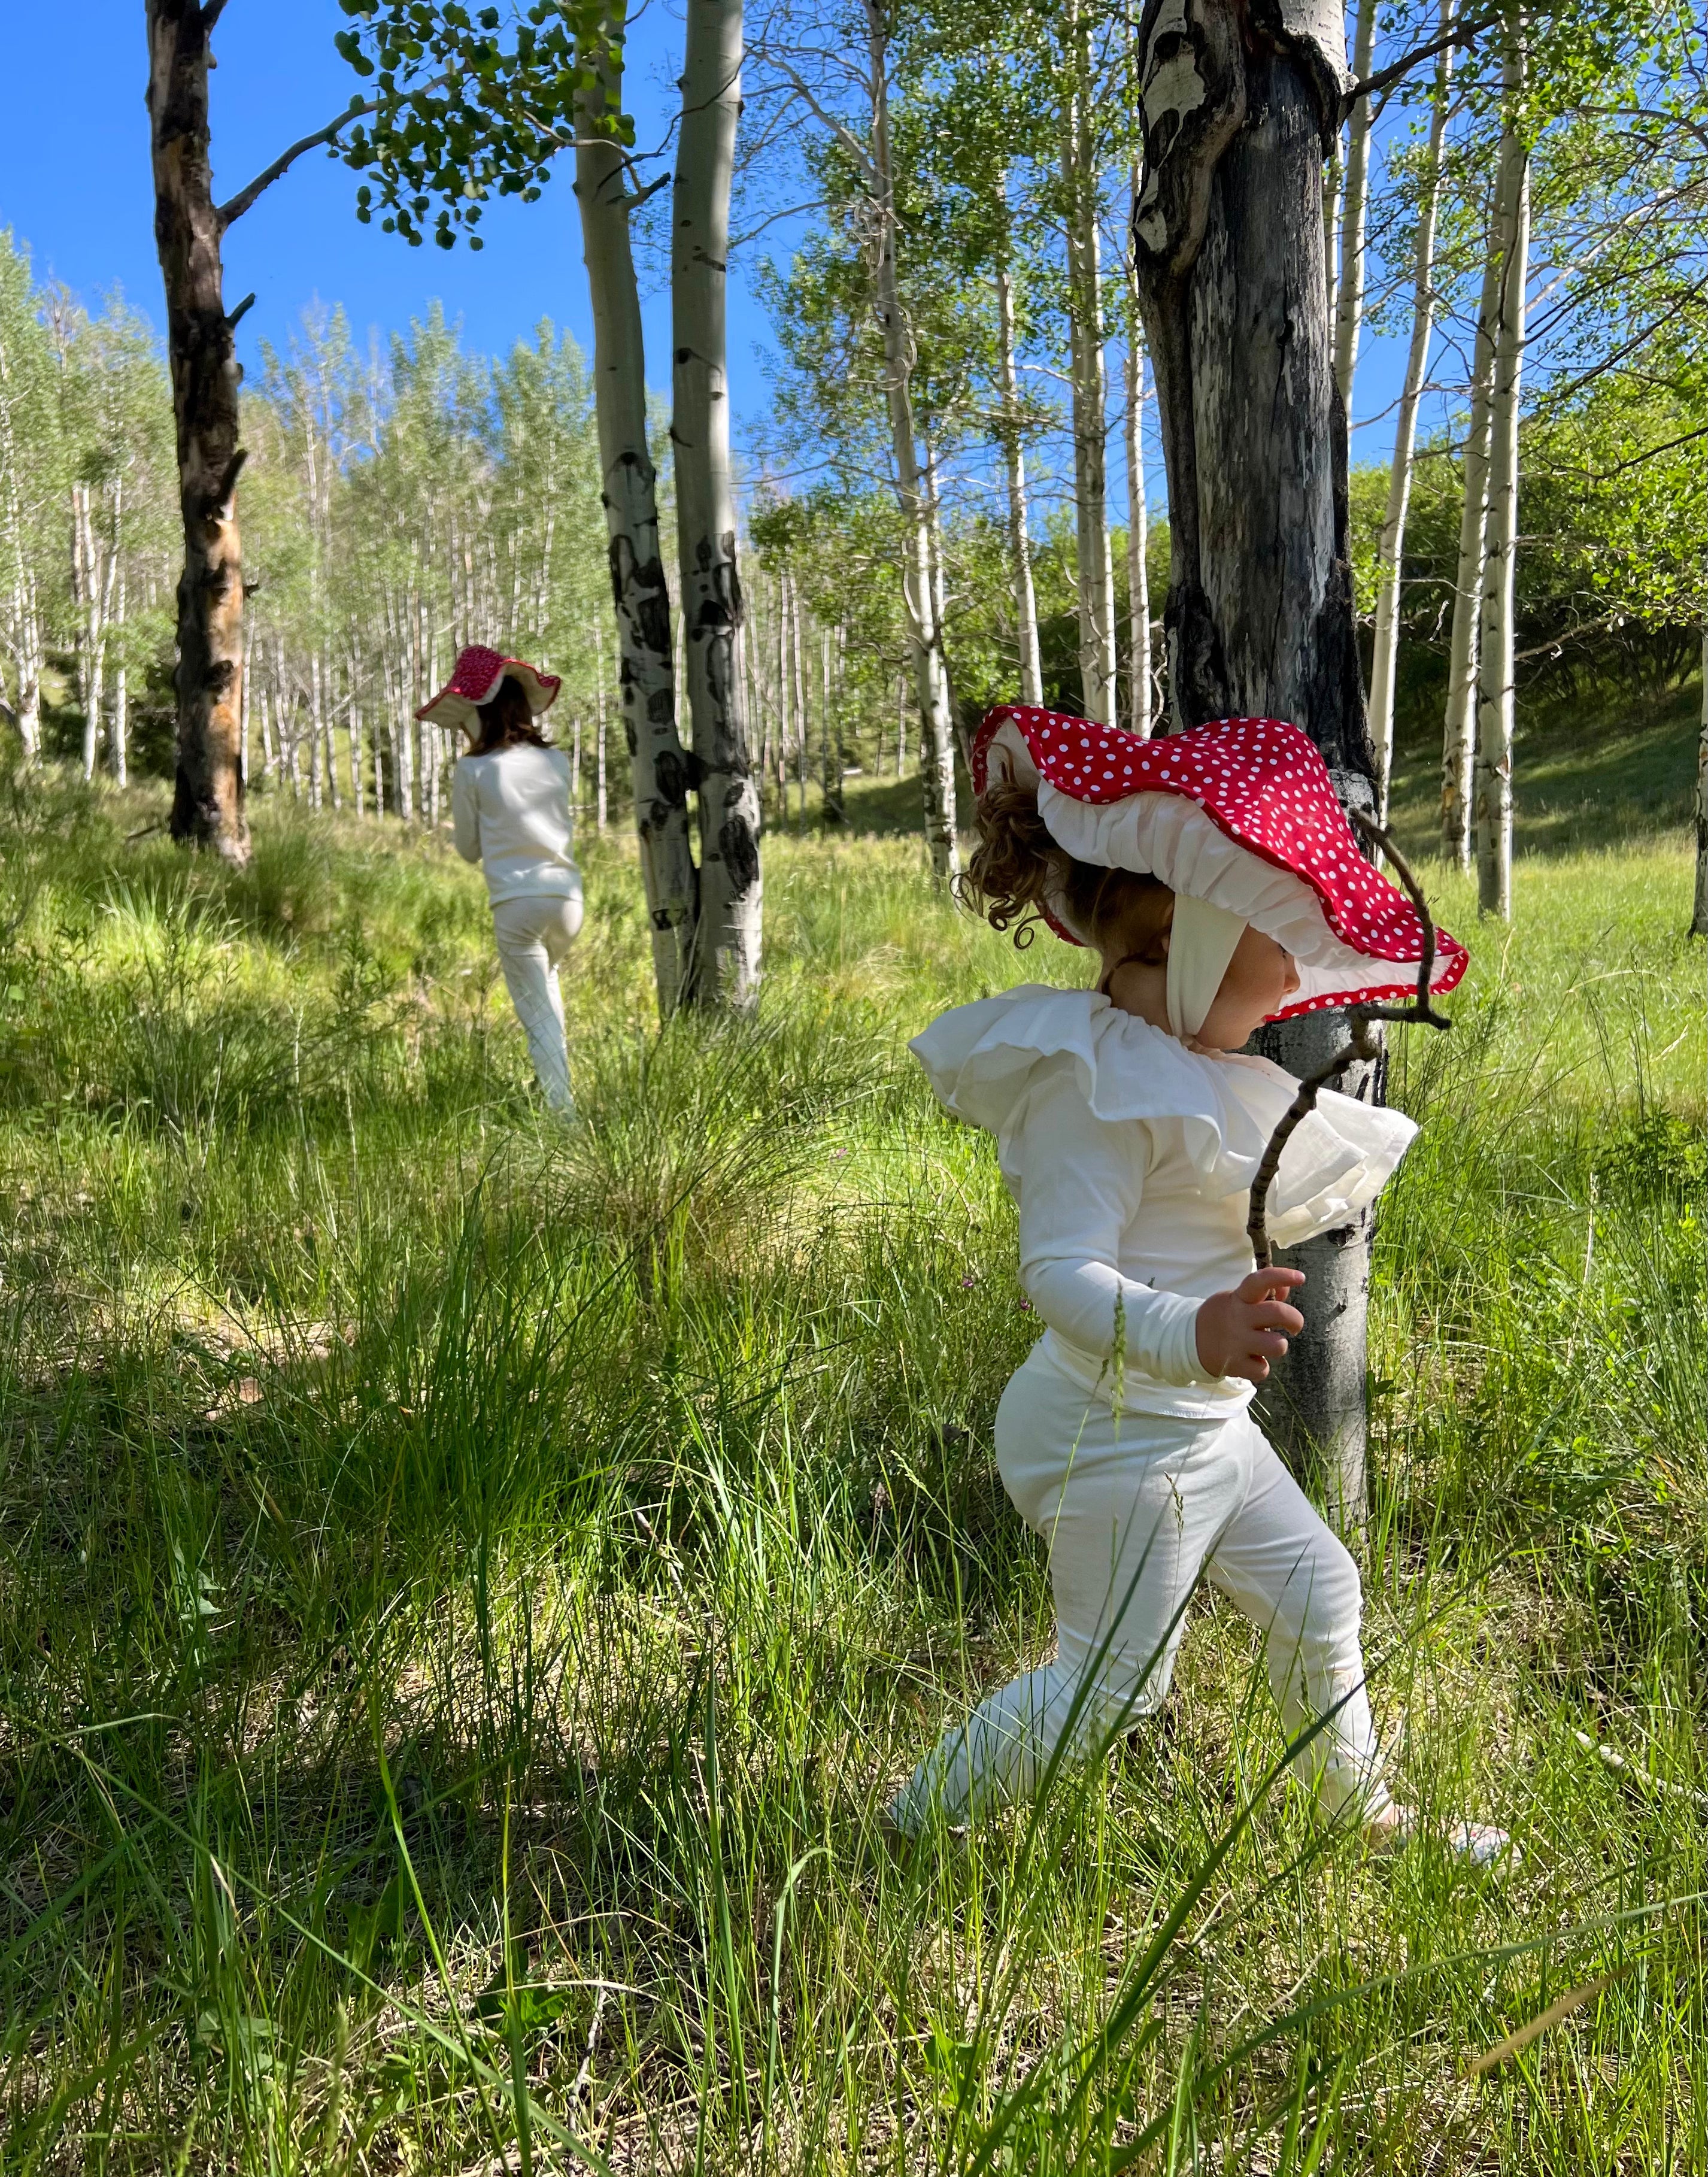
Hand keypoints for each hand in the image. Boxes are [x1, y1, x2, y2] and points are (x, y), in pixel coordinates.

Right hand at [1194, 1268, 1305, 1382]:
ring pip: (1277, 1346)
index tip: (1301, 1278)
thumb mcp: (1236, 1299)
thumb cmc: (1222, 1317)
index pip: (1260, 1281)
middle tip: (1293, 1326)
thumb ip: (1262, 1294)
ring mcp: (1236, 1343)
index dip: (1282, 1276)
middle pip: (1279, 1313)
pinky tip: (1251, 1360)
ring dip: (1278, 1346)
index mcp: (1238, 1298)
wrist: (1187, 1341)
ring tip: (1267, 1345)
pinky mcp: (1233, 1364)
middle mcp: (1238, 1318)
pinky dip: (1260, 1367)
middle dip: (1295, 1320)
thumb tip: (1287, 1287)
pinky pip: (1262, 1370)